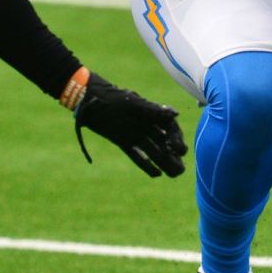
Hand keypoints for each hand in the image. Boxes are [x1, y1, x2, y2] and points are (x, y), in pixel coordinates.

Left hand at [71, 71, 186, 177]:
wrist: (91, 100)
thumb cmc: (114, 98)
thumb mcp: (134, 103)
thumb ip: (154, 110)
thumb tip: (175, 113)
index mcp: (152, 113)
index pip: (171, 129)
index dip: (177, 139)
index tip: (179, 150)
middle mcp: (146, 125)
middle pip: (165, 143)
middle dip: (174, 156)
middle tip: (180, 170)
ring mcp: (135, 134)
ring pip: (154, 151)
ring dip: (164, 162)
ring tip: (173, 174)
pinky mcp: (123, 142)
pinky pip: (137, 155)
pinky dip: (146, 164)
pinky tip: (156, 174)